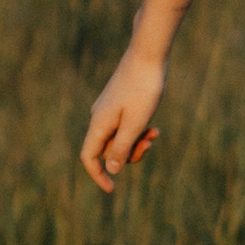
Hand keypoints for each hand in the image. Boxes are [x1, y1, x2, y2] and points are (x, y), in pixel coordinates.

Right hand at [81, 44, 167, 192]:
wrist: (148, 55)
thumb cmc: (143, 88)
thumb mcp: (136, 123)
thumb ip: (122, 147)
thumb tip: (111, 169)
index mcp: (99, 124)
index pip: (89, 157)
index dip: (98, 175)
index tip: (112, 189)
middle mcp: (99, 118)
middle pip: (107, 150)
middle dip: (128, 154)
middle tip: (150, 144)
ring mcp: (109, 110)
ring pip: (119, 138)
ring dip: (137, 142)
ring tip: (155, 132)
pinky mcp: (120, 104)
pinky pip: (126, 126)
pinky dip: (139, 130)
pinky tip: (154, 127)